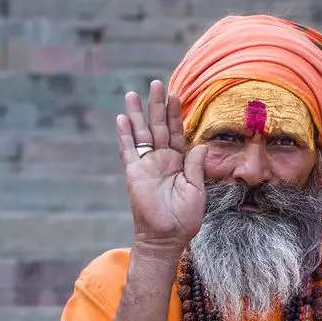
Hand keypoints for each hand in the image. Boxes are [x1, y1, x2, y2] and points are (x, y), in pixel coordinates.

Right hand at [117, 80, 206, 256]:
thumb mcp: (196, 190)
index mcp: (179, 162)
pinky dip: (124, 135)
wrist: (166, 237)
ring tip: (132, 93)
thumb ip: (196, 166)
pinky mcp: (134, 173)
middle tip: (156, 83)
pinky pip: (128, 150)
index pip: (176, 132)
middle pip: (158, 126)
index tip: (175, 94)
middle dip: (157, 105)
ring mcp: (146, 164)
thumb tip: (200, 145)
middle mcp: (162, 159)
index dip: (174, 114)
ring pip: (141, 134)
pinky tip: (121, 119)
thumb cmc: (184, 218)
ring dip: (137, 114)